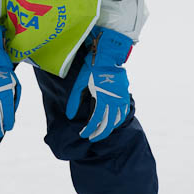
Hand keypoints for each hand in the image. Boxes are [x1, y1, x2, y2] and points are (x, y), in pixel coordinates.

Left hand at [66, 26, 132, 142]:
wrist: (107, 55)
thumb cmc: (91, 69)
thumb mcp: (79, 84)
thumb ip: (74, 101)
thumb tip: (69, 116)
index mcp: (101, 98)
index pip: (95, 121)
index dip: (88, 130)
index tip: (83, 134)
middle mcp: (113, 100)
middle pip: (107, 124)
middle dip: (99, 134)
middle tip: (92, 137)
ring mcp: (121, 98)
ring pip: (117, 120)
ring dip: (110, 128)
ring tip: (102, 132)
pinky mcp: (125, 94)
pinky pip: (124, 112)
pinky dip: (119, 120)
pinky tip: (114, 122)